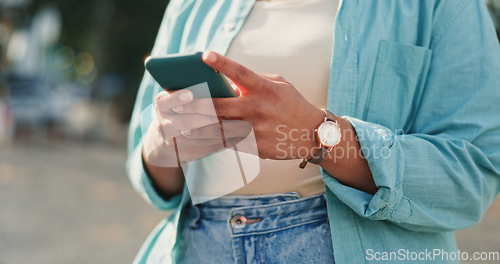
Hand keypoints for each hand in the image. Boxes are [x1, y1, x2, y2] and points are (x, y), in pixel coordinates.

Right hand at [143, 89, 250, 165]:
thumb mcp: (179, 98)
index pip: (166, 101)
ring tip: (238, 121)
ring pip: (201, 136)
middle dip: (209, 115)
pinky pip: (208, 147)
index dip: (177, 98)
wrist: (168, 138)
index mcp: (162, 105)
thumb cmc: (182, 108)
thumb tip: (219, 84)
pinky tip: (239, 134)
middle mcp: (164, 124)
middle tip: (227, 111)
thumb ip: (194, 91)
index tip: (189, 94)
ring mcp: (173, 142)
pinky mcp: (186, 153)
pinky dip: (225, 140)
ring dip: (222, 129)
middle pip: (187, 121)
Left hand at [176, 50, 324, 159]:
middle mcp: (258, 108)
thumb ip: (252, 81)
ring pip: (218, 129)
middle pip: (219, 105)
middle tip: (172, 101)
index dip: (221, 63)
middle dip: (193, 103)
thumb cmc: (291, 104)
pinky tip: (192, 142)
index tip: (204, 55)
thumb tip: (225, 81)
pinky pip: (227, 144)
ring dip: (194, 127)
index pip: (240, 73)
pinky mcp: (255, 147)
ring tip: (176, 124)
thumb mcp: (278, 85)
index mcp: (264, 88)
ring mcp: (255, 130)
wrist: (312, 134)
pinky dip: (209, 143)